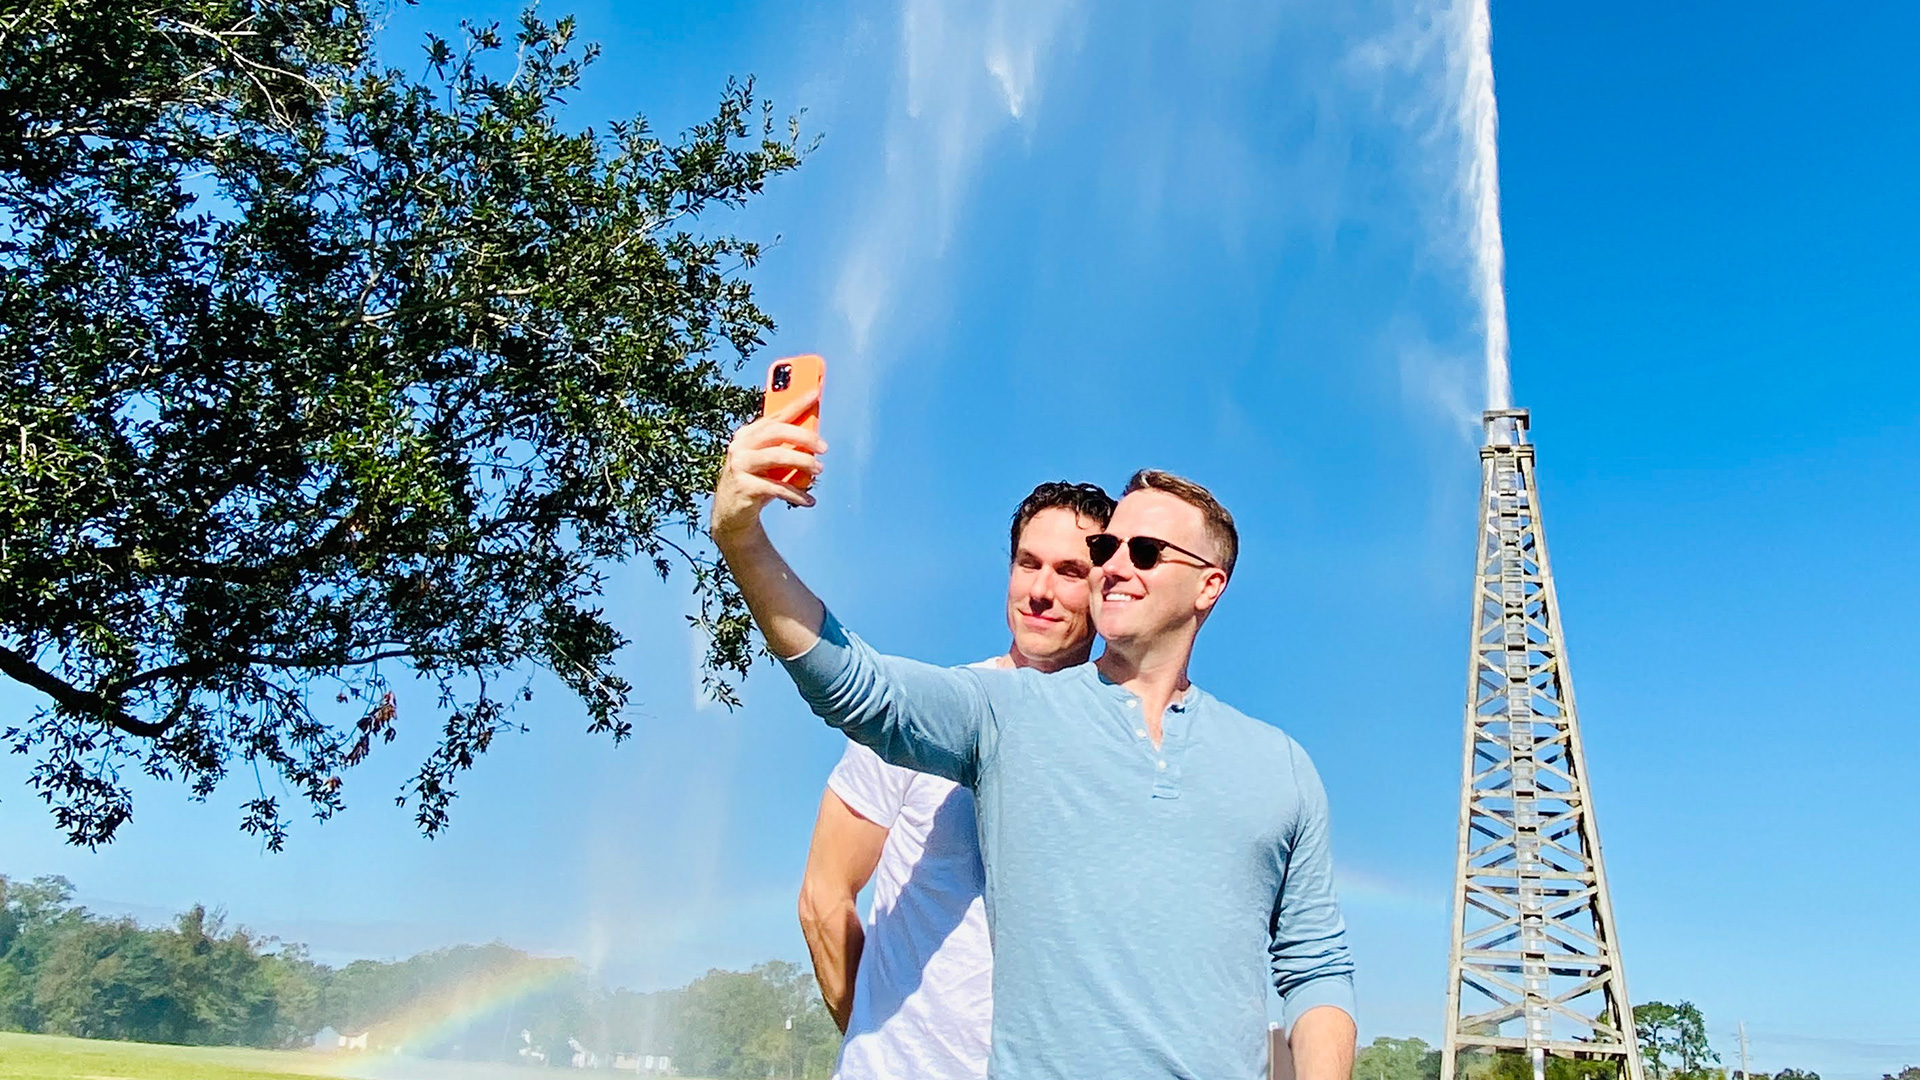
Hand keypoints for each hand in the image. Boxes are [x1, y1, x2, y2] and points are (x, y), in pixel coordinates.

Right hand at [709, 388, 826, 544]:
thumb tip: (815, 437)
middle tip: (824, 448)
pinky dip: (796, 494)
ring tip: (820, 469)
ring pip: (777, 456)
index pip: (776, 414)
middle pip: (776, 432)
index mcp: (748, 434)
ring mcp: (739, 465)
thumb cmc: (757, 481)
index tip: (816, 392)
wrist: (732, 515)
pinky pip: (776, 487)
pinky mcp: (744, 487)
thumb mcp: (770, 462)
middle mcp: (740, 446)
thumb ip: (785, 447)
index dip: (796, 403)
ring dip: (803, 462)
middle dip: (803, 436)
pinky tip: (809, 500)